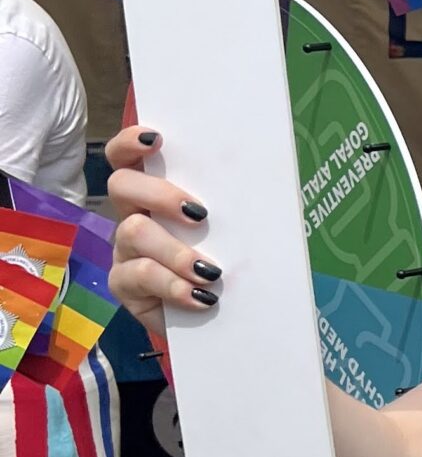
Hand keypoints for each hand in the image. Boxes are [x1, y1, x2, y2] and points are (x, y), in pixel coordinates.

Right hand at [104, 126, 219, 346]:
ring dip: (175, 251)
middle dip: (159, 194)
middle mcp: (134, 215)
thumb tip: (265, 174)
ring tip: (210, 272)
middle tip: (200, 214)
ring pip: (133, 233)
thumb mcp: (233, 231)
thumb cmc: (230, 264)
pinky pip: (139, 276)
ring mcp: (125, 251)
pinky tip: (201, 297)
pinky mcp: (124, 286)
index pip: (125, 157)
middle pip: (122, 185)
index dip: (130, 143)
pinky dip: (173, 286)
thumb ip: (232, 204)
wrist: (225, 318)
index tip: (156, 138)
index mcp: (155, 194)